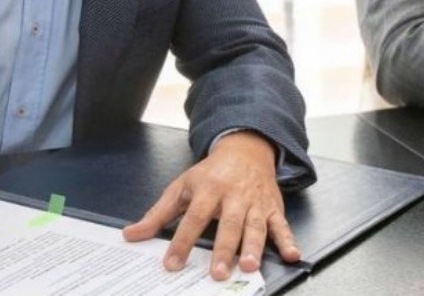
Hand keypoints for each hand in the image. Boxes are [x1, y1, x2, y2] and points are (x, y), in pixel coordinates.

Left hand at [122, 131, 298, 279]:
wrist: (246, 150)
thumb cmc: (211, 173)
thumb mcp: (182, 187)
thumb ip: (158, 213)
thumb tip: (131, 235)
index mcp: (208, 188)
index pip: (193, 217)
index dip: (182, 241)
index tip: (172, 263)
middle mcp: (233, 195)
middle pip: (228, 224)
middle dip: (224, 249)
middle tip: (217, 273)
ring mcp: (255, 202)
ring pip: (255, 226)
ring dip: (254, 247)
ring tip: (249, 266)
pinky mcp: (272, 208)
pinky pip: (281, 225)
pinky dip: (288, 240)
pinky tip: (292, 255)